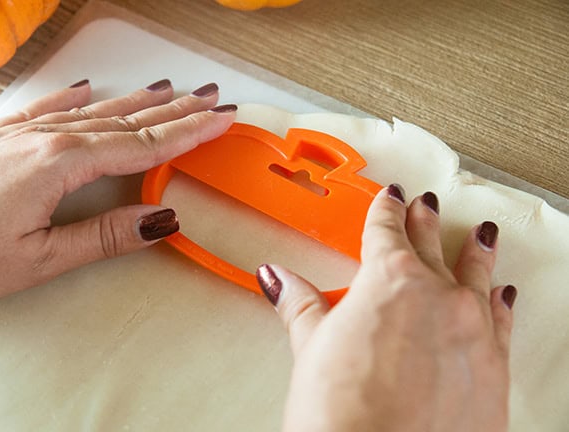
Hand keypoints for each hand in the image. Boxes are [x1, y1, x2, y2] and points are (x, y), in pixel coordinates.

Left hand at [0, 79, 235, 307]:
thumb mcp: (40, 258)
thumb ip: (104, 236)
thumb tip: (160, 221)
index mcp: (60, 165)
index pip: (142, 145)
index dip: (186, 133)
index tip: (218, 121)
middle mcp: (44, 139)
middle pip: (126, 122)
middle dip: (175, 111)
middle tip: (210, 99)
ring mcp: (21, 133)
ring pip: (94, 111)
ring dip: (137, 102)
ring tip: (171, 90)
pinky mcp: (0, 137)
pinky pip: (49, 107)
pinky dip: (77, 97)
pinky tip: (90, 89)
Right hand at [256, 185, 515, 431]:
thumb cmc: (344, 415)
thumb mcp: (312, 349)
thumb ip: (300, 305)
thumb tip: (278, 278)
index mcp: (389, 280)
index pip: (385, 232)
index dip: (385, 211)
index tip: (389, 199)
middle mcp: (438, 296)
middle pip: (429, 246)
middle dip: (423, 223)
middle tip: (423, 205)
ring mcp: (472, 330)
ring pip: (475, 276)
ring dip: (475, 253)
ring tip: (481, 236)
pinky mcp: (494, 367)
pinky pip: (500, 320)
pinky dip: (499, 303)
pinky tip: (500, 294)